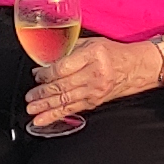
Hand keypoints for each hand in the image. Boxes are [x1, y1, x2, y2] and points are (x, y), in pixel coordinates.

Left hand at [24, 33, 145, 131]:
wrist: (135, 67)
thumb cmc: (112, 53)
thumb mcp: (92, 43)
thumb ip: (69, 48)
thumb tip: (46, 58)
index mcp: (92, 55)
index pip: (63, 68)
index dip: (46, 74)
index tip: (36, 75)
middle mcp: (94, 74)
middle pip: (63, 86)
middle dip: (42, 93)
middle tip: (29, 97)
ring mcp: (95, 90)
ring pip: (65, 100)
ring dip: (46, 106)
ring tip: (31, 110)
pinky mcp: (94, 102)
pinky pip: (72, 109)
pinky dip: (55, 115)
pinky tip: (43, 120)